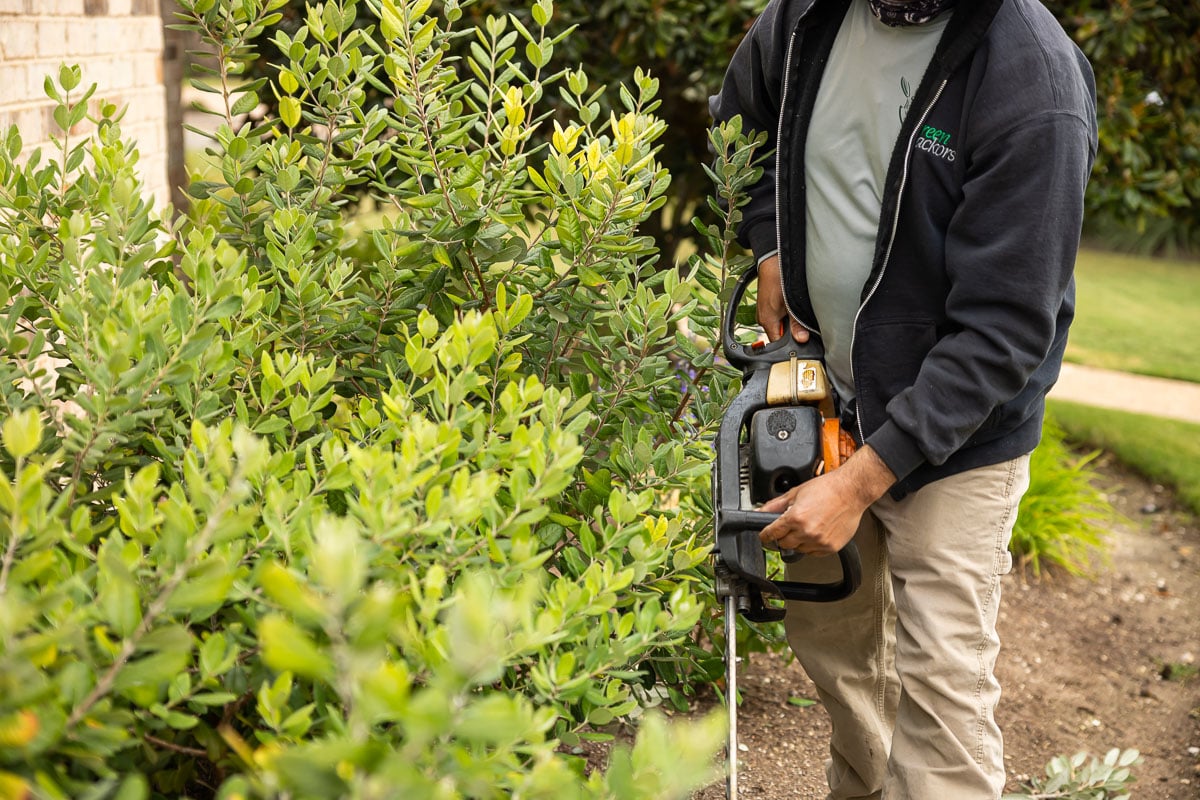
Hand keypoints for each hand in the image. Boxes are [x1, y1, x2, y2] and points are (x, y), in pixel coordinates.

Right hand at [757, 255, 808, 342]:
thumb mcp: (792, 304)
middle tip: (801, 323)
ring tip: (795, 310)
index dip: (790, 343)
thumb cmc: (779, 278)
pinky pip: (776, 316)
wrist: (773, 260)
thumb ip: (797, 324)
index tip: (801, 339)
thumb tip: (802, 339)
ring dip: (789, 321)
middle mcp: (763, 318)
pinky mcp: (767, 305)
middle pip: (779, 334)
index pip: (777, 343)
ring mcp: (764, 312)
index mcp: (767, 321)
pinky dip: (785, 314)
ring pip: (779, 325)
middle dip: (791, 332)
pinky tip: (791, 305)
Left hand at [758, 446, 895, 555]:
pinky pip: (813, 553)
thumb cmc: (827, 488)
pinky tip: (816, 532)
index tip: (764, 536)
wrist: (851, 491)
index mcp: (795, 517)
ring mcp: (819, 541)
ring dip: (798, 541)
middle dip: (782, 537)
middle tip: (788, 528)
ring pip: (798, 550)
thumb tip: (761, 511)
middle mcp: (807, 531)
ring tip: (807, 526)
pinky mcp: (830, 547)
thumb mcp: (796, 493)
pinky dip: (812, 545)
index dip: (765, 535)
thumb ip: (775, 505)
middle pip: (783, 544)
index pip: (771, 533)